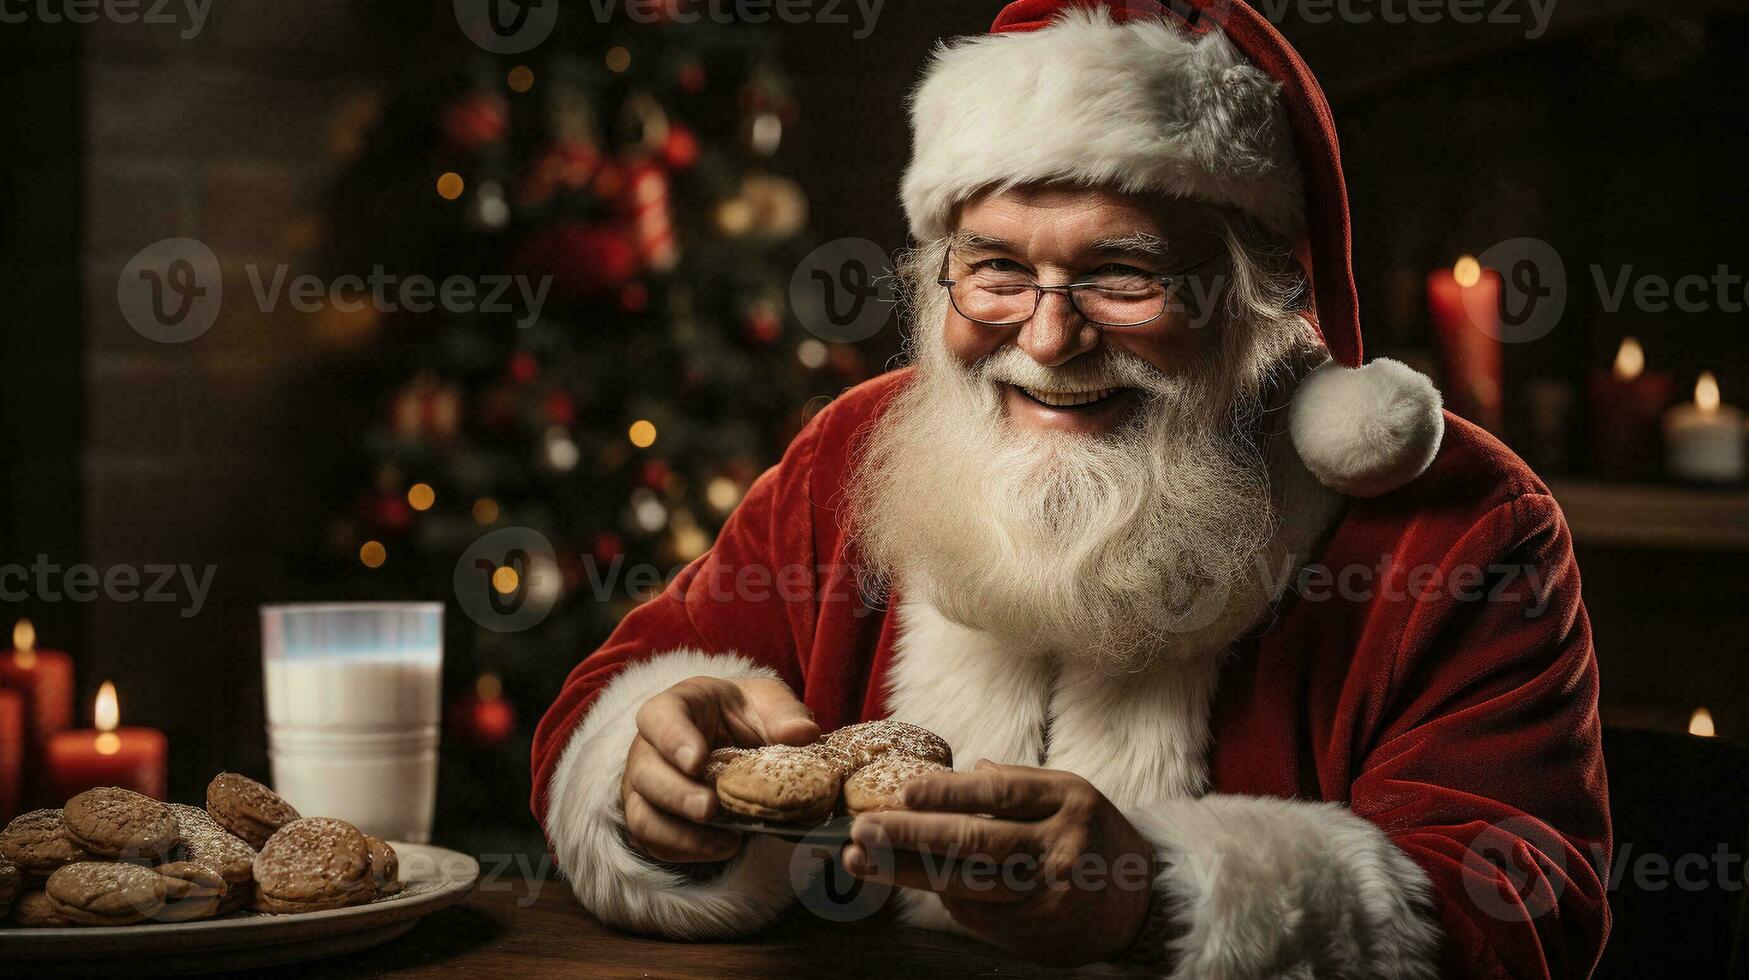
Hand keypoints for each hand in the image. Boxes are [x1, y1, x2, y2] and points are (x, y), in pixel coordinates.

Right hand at [620, 675, 817, 863]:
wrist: (735, 737)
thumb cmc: (745, 713)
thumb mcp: (768, 701)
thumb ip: (784, 714)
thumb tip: (804, 733)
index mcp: (676, 707)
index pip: (658, 717)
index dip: (672, 740)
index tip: (697, 761)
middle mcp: (650, 747)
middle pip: (645, 772)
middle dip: (676, 794)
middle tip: (709, 808)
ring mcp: (646, 786)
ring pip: (641, 814)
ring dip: (680, 833)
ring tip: (727, 841)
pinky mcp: (653, 817)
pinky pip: (655, 841)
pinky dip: (688, 850)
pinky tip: (725, 848)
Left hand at [841, 760, 1156, 965]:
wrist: (1140, 903)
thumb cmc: (1094, 836)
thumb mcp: (1070, 795)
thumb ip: (1018, 784)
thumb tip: (967, 768)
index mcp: (1067, 800)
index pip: (1000, 793)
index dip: (950, 793)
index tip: (904, 792)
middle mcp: (1058, 845)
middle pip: (976, 841)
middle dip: (912, 836)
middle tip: (863, 829)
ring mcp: (1046, 892)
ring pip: (967, 882)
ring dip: (907, 873)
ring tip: (861, 860)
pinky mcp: (1035, 927)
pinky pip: (976, 911)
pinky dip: (939, 894)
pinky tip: (905, 880)